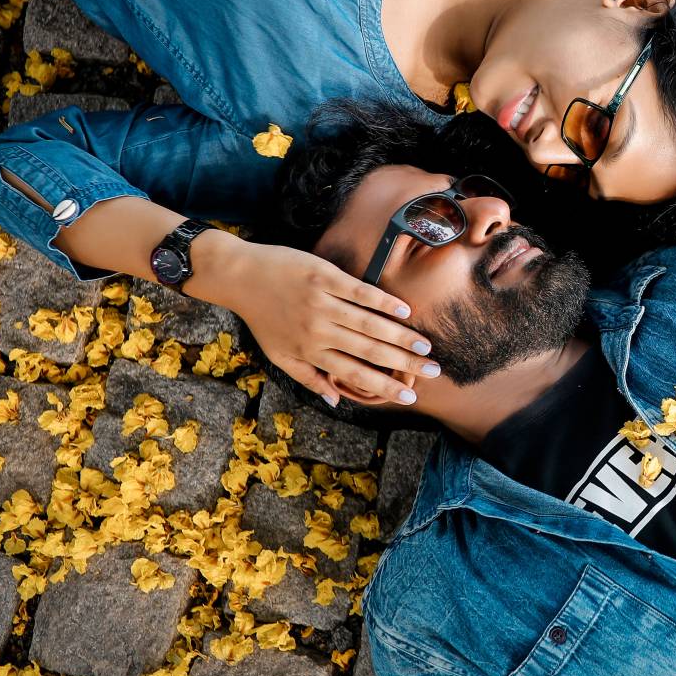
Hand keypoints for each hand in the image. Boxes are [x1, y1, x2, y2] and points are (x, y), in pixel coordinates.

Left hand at [198, 239, 438, 406]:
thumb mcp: (278, 355)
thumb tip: (334, 400)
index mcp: (310, 352)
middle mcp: (319, 330)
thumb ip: (308, 377)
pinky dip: (383, 302)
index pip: (354, 374)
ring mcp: (323, 302)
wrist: (241, 276)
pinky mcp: (324, 276)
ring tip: (425, 346)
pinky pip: (359, 292)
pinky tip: (405, 310)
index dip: (383, 387)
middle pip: (369, 351)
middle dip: (403, 364)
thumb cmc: (261, 317)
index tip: (409, 397)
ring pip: (369, 324)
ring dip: (401, 336)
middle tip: (434, 372)